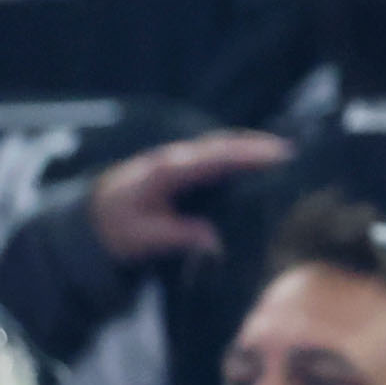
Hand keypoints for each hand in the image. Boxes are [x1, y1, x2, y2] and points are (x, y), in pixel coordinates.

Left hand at [88, 130, 290, 262]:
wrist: (94, 218)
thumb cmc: (118, 229)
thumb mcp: (142, 238)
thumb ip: (179, 236)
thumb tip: (217, 240)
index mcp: (168, 170)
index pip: (214, 158)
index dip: (247, 155)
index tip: (277, 156)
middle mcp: (178, 156)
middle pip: (223, 144)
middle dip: (257, 146)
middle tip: (291, 154)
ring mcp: (182, 158)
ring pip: (222, 145)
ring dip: (252, 147)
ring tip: (285, 156)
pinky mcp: (186, 166)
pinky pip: (217, 155)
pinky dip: (241, 155)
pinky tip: (260, 163)